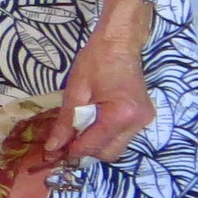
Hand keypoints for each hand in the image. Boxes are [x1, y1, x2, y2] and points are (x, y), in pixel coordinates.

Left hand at [48, 2, 156, 165]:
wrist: (119, 44)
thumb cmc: (95, 62)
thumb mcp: (75, 92)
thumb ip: (66, 122)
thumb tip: (53, 147)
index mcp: (120, 114)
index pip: (94, 145)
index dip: (73, 150)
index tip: (56, 149)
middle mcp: (137, 122)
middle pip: (109, 153)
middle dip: (87, 150)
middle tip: (68, 139)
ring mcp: (144, 121)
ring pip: (117, 147)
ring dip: (97, 144)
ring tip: (80, 129)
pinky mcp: (144, 117)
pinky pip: (123, 137)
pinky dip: (106, 135)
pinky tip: (93, 122)